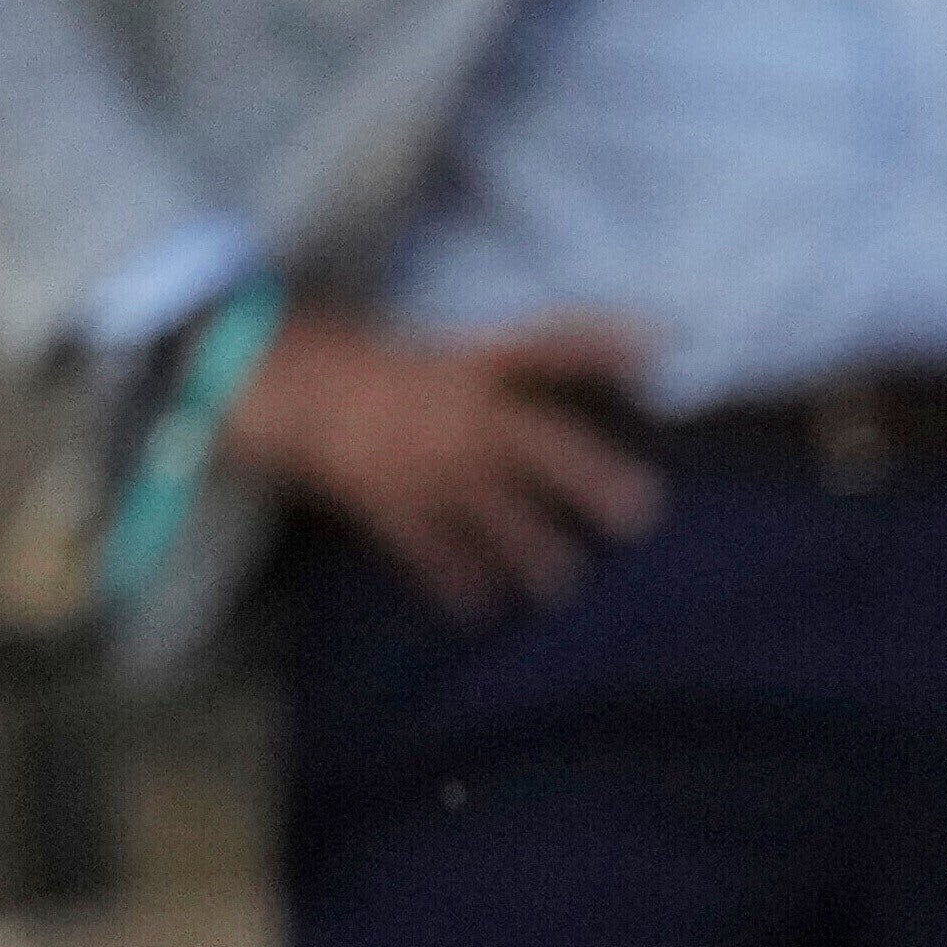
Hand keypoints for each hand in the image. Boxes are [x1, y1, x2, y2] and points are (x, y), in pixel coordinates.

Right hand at [220, 307, 661, 616]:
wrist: (284, 382)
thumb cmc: (387, 375)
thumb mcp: (455, 358)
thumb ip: (525, 369)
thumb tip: (621, 368)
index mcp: (472, 366)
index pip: (548, 345)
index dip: (603, 340)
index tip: (661, 342)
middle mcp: (456, 410)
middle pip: (536, 442)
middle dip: (589, 476)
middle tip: (644, 510)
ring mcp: (420, 456)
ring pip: (490, 509)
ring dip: (530, 549)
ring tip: (563, 583)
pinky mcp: (383, 497)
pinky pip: (425, 546)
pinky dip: (451, 578)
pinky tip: (477, 606)